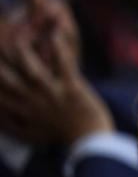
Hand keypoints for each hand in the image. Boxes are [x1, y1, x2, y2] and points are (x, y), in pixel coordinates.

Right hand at [0, 30, 112, 145]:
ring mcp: (53, 94)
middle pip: (9, 79)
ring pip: (32, 70)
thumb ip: (10, 125)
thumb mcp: (29, 135)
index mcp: (23, 112)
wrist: (90, 142)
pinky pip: (64, 66)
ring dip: (24, 52)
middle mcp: (34, 102)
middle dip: (0, 62)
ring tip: (19, 36)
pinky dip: (60, 50)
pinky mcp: (72, 89)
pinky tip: (56, 34)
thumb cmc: (60, 136)